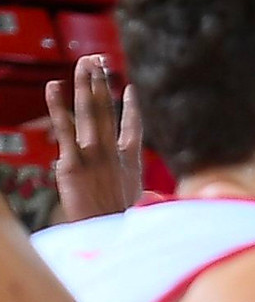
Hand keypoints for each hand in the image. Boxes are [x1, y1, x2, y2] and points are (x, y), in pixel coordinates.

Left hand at [47, 55, 140, 221]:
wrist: (113, 240)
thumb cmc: (126, 229)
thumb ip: (144, 198)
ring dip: (85, 85)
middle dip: (102, 84)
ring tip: (83, 63)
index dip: (131, 107)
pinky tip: (54, 86)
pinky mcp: (73, 164)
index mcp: (131, 164)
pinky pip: (64, 130)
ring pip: (89, 113)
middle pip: (107, 111)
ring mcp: (94, 157)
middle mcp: (114, 155)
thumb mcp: (141, 210)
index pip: (133, 128)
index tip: (130, 89)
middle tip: (97, 61)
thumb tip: (153, 200)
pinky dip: (58, 107)